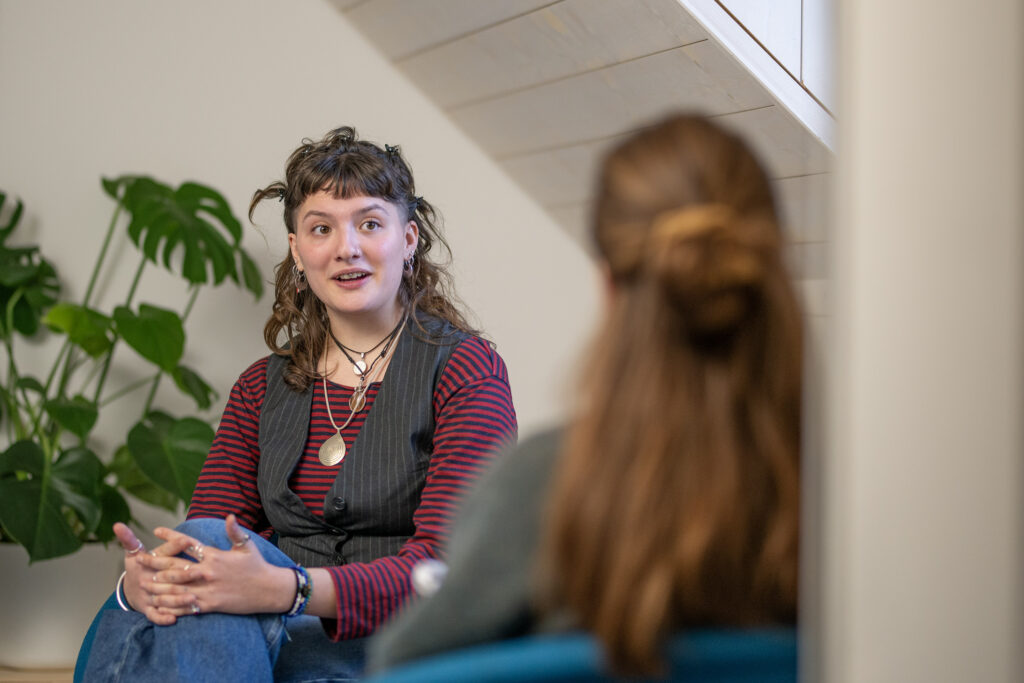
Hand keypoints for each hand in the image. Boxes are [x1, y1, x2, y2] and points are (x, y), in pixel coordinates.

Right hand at [114, 522, 194, 625]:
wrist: (132, 588)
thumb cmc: (139, 566)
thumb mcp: (134, 550)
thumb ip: (129, 538)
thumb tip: (117, 525)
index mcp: (146, 562)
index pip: (162, 552)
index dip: (173, 545)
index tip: (188, 540)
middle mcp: (147, 579)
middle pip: (166, 576)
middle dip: (183, 574)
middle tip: (201, 572)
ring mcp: (147, 596)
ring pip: (162, 598)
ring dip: (177, 599)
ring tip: (193, 598)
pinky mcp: (147, 609)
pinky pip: (154, 615)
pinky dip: (162, 618)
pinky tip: (174, 619)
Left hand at [135, 515, 293, 617]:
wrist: (269, 590)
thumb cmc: (258, 566)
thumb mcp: (247, 546)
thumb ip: (235, 531)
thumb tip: (230, 515)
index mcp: (215, 556)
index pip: (188, 543)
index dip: (171, 536)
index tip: (156, 531)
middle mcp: (208, 572)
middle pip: (176, 567)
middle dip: (156, 563)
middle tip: (139, 560)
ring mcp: (208, 590)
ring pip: (176, 588)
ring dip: (158, 586)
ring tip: (142, 583)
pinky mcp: (211, 605)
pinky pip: (186, 606)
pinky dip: (171, 606)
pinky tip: (159, 605)